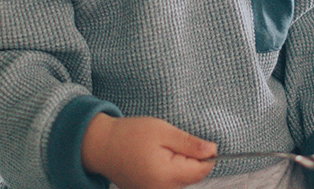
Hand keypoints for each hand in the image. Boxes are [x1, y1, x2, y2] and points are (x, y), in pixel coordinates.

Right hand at [81, 114, 216, 188]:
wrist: (100, 146)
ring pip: (182, 179)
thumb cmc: (129, 135)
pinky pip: (169, 182)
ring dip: (179, 164)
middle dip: (190, 159)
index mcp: (168, 175)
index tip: (196, 140)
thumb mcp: (163, 131)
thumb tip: (213, 151)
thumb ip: (190, 144)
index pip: (202, 170)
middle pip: (193, 176)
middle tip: (171, 142)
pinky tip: (154, 158)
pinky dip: (168, 169)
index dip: (206, 154)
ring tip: (159, 149)